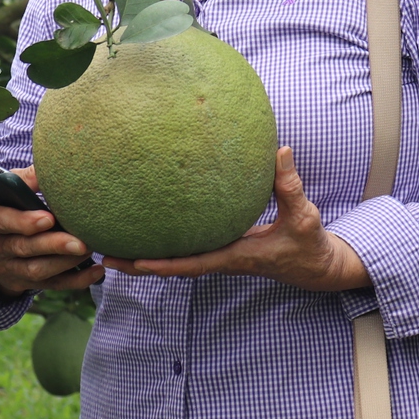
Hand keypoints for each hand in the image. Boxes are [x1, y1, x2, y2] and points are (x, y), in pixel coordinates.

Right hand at [0, 165, 103, 296]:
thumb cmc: (1, 205)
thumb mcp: (2, 189)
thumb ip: (23, 179)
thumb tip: (47, 170)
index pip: (2, 221)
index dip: (24, 222)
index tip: (48, 218)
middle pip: (24, 248)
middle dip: (54, 245)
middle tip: (80, 242)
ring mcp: (8, 268)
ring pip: (38, 270)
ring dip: (66, 261)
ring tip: (89, 248)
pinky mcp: (23, 282)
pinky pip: (50, 285)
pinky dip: (75, 280)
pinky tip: (96, 271)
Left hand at [104, 147, 370, 291]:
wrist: (318, 267)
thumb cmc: (310, 245)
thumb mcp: (304, 216)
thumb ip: (291, 185)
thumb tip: (281, 150)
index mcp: (235, 257)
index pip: (190, 265)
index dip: (160, 265)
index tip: (132, 262)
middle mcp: (222, 259)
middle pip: (171, 267)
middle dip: (137, 264)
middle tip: (101, 255)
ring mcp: (221, 256)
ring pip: (176, 261)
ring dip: (144, 256)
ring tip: (111, 245)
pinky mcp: (225, 249)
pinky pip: (189, 250)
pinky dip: (166, 245)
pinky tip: (151, 229)